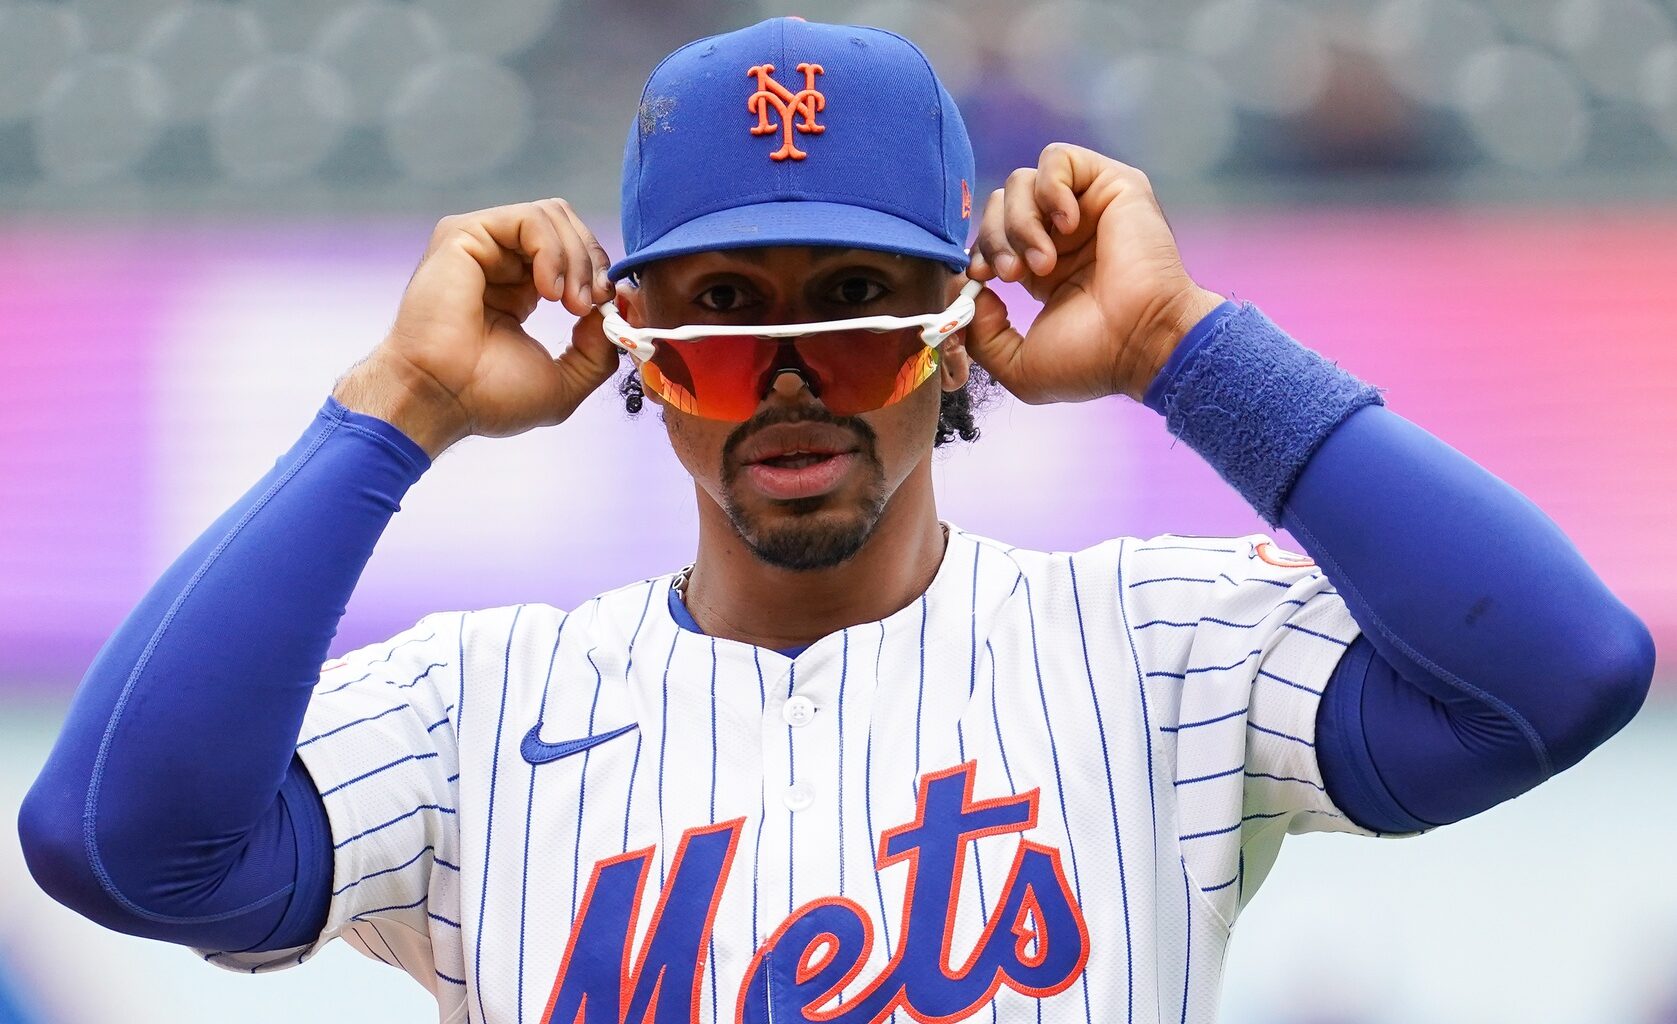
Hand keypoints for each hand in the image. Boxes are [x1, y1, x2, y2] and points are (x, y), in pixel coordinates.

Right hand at [333, 199, 621, 456]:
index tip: (605, 311)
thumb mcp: (565, 381)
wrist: (441, 398)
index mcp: (520, 288)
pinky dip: (553, 251)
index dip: (599, 274)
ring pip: (554, 216)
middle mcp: (499, 261)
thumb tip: (615, 309)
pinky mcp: (465, 234)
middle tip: (589, 307)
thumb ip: (598, 349)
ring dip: (577, 259)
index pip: (574, 251)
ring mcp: (481, 244)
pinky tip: (549, 291)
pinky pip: (530, 219)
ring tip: (571, 303)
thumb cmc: (488, 397)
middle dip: (593, 262)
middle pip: (567, 225)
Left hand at [965, 144, 1224, 402]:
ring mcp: (1086, 207)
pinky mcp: (1111, 184)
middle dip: (994, 239)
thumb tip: (969, 292)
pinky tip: (1066, 225)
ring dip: (1021, 223)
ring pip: (1021, 182)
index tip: (982, 280)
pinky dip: (1049, 189)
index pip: (990, 236)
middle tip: (1013, 275)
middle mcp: (1063, 235)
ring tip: (1044, 262)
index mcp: (1041, 269)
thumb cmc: (1093, 360)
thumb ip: (981, 336)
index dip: (977, 252)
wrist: (1144, 342)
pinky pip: (1058, 158)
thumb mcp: (1019, 366)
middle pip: (999, 205)